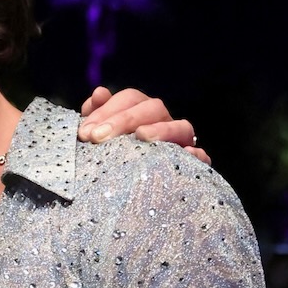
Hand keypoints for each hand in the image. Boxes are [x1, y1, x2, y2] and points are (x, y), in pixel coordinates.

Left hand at [78, 86, 209, 164]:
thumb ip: (96, 114)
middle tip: (98, 137)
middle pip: (152, 107)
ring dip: (162, 129)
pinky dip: (196, 154)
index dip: (107, 110)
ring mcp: (181, 142)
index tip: (85, 132)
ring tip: (141, 136)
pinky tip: (184, 155)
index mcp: (140, 111)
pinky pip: (202, 155)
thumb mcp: (100, 135)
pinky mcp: (193, 165)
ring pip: (181, 126)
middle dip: (124, 119)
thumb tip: (99, 93)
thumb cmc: (111, 157)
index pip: (129, 98)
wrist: (133, 194)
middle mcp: (163, 122)